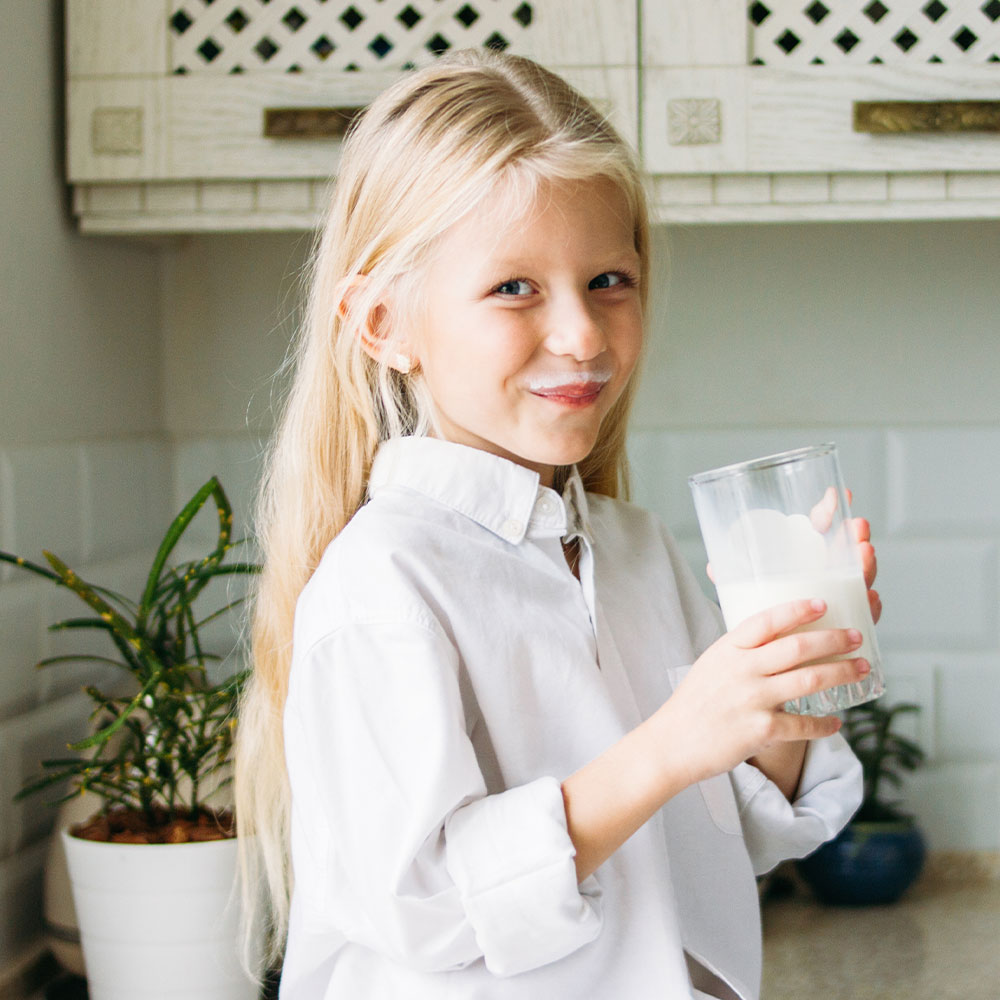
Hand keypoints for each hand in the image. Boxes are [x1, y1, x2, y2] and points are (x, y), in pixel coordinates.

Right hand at [659, 599, 869, 787]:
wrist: (673, 743)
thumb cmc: (694, 703)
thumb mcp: (712, 665)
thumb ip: (741, 652)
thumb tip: (777, 639)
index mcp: (728, 649)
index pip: (767, 620)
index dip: (798, 610)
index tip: (823, 603)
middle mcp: (741, 669)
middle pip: (797, 648)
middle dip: (833, 640)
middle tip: (856, 637)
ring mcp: (752, 699)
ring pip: (808, 681)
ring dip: (841, 673)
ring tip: (861, 668)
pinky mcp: (760, 730)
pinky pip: (803, 724)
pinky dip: (824, 724)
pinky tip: (837, 723)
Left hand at [707, 487, 882, 623]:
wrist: (771, 658)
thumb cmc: (763, 616)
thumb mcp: (747, 592)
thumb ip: (733, 578)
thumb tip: (714, 567)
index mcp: (806, 559)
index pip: (822, 528)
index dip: (830, 510)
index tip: (836, 494)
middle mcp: (828, 575)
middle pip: (847, 550)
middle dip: (855, 534)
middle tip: (856, 525)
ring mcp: (841, 598)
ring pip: (859, 579)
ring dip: (865, 564)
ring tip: (864, 552)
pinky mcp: (847, 625)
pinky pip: (864, 615)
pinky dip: (870, 607)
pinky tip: (870, 598)